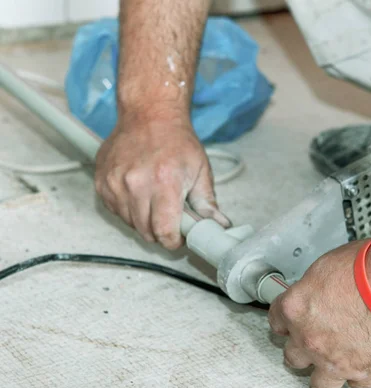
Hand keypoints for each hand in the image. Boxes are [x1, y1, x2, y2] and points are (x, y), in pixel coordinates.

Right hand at [95, 114, 230, 249]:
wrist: (150, 113)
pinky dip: (128, 210)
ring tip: (155, 202)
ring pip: (129, 223)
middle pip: (146, 231)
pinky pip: (115, 210)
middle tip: (170, 219)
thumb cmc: (177, 140)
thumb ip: (207, 203)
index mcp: (165, 182)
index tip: (178, 238)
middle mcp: (136, 184)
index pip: (164, 231)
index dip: (173, 241)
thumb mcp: (200, 170)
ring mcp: (115, 182)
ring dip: (143, 221)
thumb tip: (218, 226)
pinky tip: (139, 195)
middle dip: (160, 232)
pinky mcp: (102, 181)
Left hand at [268, 239, 370, 387]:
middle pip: (292, 356)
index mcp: (297, 308)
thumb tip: (317, 292)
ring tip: (332, 361)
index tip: (289, 320)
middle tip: (312, 338)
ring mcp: (337, 360)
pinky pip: (357, 384)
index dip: (285, 318)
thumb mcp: (328, 265)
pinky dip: (359, 375)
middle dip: (301, 347)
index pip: (276, 318)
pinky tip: (362, 364)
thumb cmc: (370, 268)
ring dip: (324, 371)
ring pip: (320, 382)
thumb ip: (315, 287)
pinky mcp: (366, 371)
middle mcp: (311, 339)